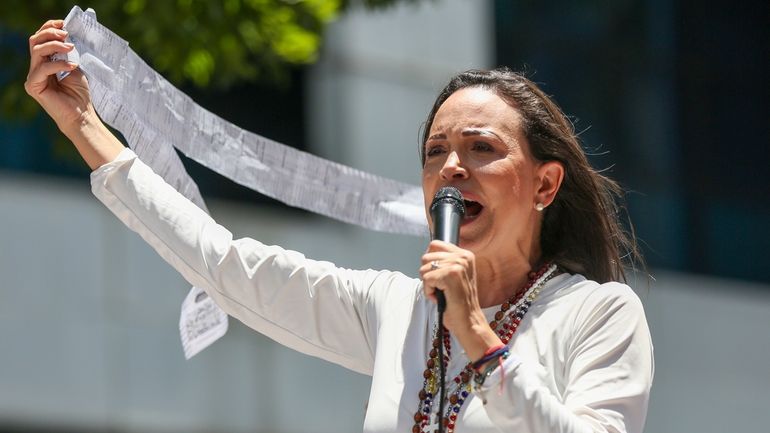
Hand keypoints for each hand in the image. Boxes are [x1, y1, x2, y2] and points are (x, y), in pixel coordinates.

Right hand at [24, 19, 93, 134]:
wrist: (81, 115)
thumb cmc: (79, 94)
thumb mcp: (75, 66)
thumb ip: (68, 52)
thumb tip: (68, 34)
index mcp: (45, 61)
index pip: (41, 39)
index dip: (50, 28)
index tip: (65, 23)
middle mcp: (36, 67)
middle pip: (35, 41)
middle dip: (50, 33)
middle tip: (66, 34)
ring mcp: (33, 76)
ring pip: (37, 51)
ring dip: (55, 45)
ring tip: (71, 47)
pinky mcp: (33, 85)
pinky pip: (43, 68)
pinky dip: (58, 64)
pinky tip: (72, 66)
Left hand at [420, 240, 501, 359]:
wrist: (468, 321)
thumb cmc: (458, 302)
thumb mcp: (454, 276)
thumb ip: (444, 262)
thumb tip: (426, 254)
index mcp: (465, 255)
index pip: (435, 244)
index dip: (430, 261)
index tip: (438, 276)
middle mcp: (463, 257)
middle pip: (426, 256)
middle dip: (428, 275)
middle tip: (442, 287)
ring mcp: (458, 265)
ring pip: (424, 269)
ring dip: (429, 285)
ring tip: (443, 293)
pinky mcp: (451, 275)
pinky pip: (426, 279)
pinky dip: (429, 292)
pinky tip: (441, 297)